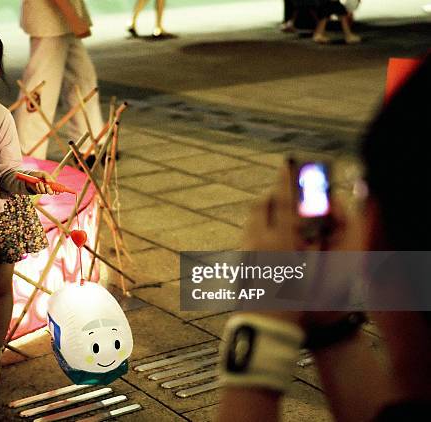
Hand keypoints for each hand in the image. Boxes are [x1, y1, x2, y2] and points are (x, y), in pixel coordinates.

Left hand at [25, 170, 57, 194]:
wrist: (31, 176)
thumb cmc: (39, 174)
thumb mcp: (43, 173)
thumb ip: (47, 176)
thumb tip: (49, 181)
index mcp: (52, 183)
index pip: (57, 188)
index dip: (58, 191)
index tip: (57, 192)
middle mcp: (49, 188)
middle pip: (51, 193)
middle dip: (49, 190)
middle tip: (46, 185)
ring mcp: (44, 190)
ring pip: (45, 192)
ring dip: (42, 187)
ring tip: (39, 182)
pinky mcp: (39, 191)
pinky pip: (39, 192)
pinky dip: (38, 187)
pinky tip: (37, 184)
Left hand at [240, 160, 360, 328]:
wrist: (266, 325)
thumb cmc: (299, 301)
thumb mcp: (315, 270)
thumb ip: (317, 242)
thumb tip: (319, 222)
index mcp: (281, 239)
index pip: (285, 200)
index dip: (286, 179)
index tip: (286, 163)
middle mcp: (259, 240)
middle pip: (261, 206)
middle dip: (271, 195)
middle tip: (281, 192)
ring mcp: (245, 251)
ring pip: (252, 222)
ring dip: (264, 214)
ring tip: (276, 218)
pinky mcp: (239, 264)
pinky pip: (248, 238)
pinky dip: (258, 232)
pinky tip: (267, 244)